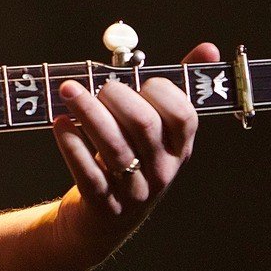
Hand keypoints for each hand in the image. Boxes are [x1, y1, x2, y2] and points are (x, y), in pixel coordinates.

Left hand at [51, 41, 218, 254]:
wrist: (102, 221)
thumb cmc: (133, 160)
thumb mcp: (158, 130)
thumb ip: (178, 88)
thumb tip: (210, 49)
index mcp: (179, 148)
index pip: (183, 116)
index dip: (161, 91)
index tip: (140, 80)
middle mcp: (162, 170)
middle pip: (144, 125)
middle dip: (117, 95)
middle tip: (98, 83)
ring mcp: (134, 191)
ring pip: (113, 147)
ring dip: (88, 112)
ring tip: (67, 90)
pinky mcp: (103, 205)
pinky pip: (88, 174)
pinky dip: (72, 145)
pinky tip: (60, 123)